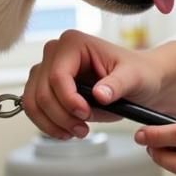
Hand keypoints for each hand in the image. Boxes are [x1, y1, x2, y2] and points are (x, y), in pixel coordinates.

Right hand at [22, 29, 163, 139]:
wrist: (141, 81)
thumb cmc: (139, 73)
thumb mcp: (135, 77)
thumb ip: (117, 84)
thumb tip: (100, 94)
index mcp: (74, 42)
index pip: (57, 76)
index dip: (68, 100)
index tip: (86, 114)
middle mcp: (55, 52)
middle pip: (42, 92)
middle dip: (61, 116)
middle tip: (83, 129)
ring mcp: (47, 69)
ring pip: (33, 103)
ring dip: (52, 124)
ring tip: (77, 132)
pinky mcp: (45, 87)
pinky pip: (34, 109)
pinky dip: (48, 124)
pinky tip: (67, 131)